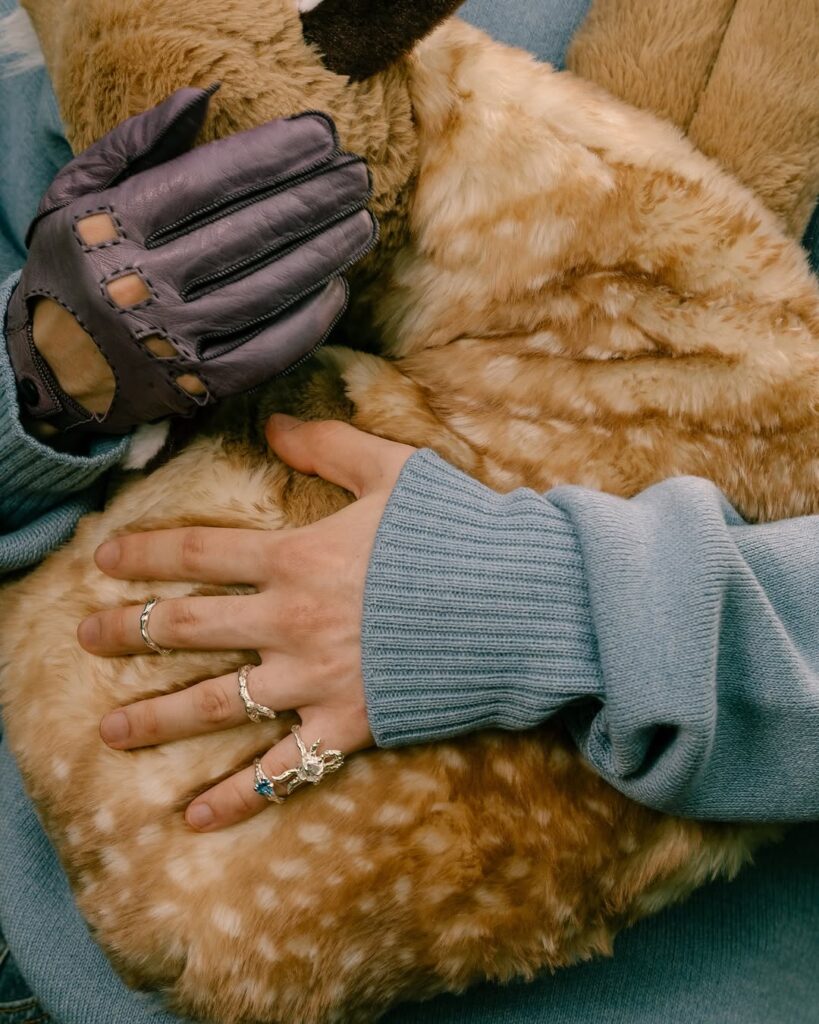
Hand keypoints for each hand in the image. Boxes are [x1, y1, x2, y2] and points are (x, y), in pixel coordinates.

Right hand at [7, 87, 375, 434]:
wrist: (53, 369)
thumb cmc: (74, 265)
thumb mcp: (78, 193)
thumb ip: (136, 142)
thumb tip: (204, 96)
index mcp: (114, 228)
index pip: (207, 183)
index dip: (272, 157)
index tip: (322, 136)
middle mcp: (143, 286)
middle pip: (248, 235)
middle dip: (313, 200)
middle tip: (358, 176)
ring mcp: (173, 341)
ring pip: (266, 292)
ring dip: (324, 255)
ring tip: (361, 224)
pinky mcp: (198, 387)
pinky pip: (266, 353)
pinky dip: (308, 322)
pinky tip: (336, 288)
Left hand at [78, 416, 415, 829]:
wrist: (517, 602)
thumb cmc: (456, 532)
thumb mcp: (393, 471)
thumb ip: (327, 444)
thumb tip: (272, 423)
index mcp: (296, 558)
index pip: (198, 554)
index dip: (145, 554)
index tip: (103, 562)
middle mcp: (289, 621)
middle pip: (189, 627)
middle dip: (129, 632)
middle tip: (84, 638)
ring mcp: (313, 679)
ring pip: (216, 702)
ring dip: (157, 718)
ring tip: (110, 729)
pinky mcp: (346, 725)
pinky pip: (282, 768)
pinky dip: (238, 796)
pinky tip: (193, 816)